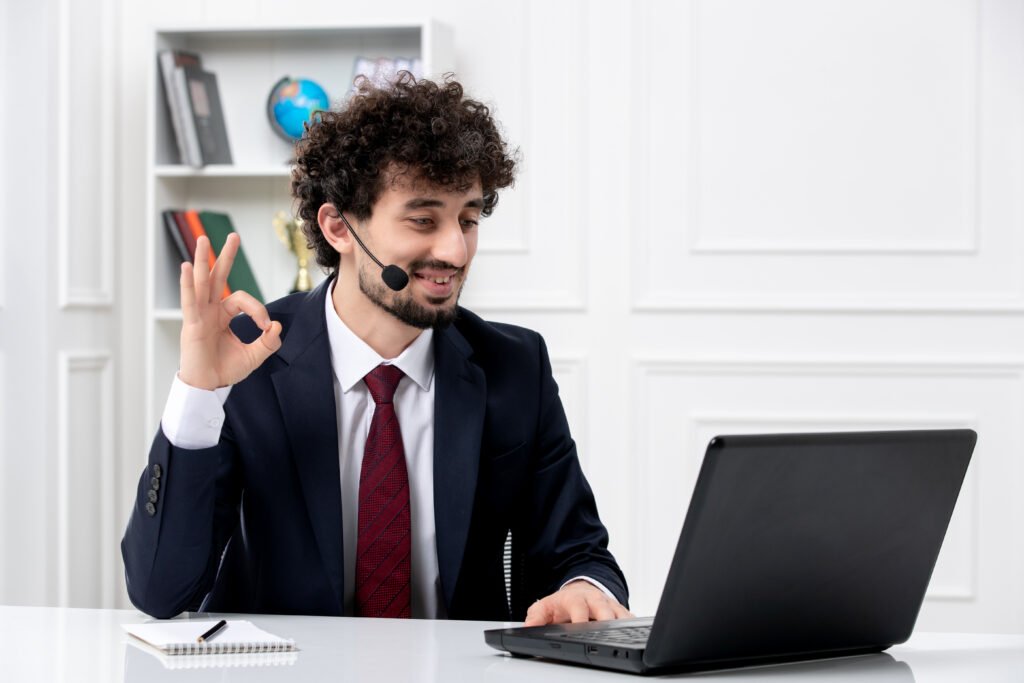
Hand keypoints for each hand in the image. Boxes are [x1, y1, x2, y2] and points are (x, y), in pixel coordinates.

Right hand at [178, 234, 281, 389]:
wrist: (208, 387)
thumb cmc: (225, 370)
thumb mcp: (254, 355)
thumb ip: (268, 341)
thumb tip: (277, 326)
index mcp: (222, 314)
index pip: (241, 299)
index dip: (258, 309)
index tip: (266, 326)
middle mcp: (209, 310)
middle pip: (217, 277)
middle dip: (225, 256)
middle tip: (234, 236)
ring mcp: (199, 315)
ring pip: (201, 283)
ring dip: (202, 260)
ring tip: (202, 239)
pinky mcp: (192, 325)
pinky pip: (189, 301)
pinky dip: (187, 284)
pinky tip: (186, 267)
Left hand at [524, 580, 633, 625]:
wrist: (581, 588)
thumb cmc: (563, 602)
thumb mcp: (545, 606)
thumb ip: (536, 616)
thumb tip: (528, 627)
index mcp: (576, 599)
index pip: (579, 608)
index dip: (580, 618)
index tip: (579, 628)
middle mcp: (594, 600)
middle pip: (604, 609)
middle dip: (606, 620)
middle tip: (606, 632)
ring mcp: (609, 605)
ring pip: (620, 613)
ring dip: (620, 623)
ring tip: (620, 634)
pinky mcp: (620, 611)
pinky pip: (630, 618)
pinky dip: (630, 625)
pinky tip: (630, 633)